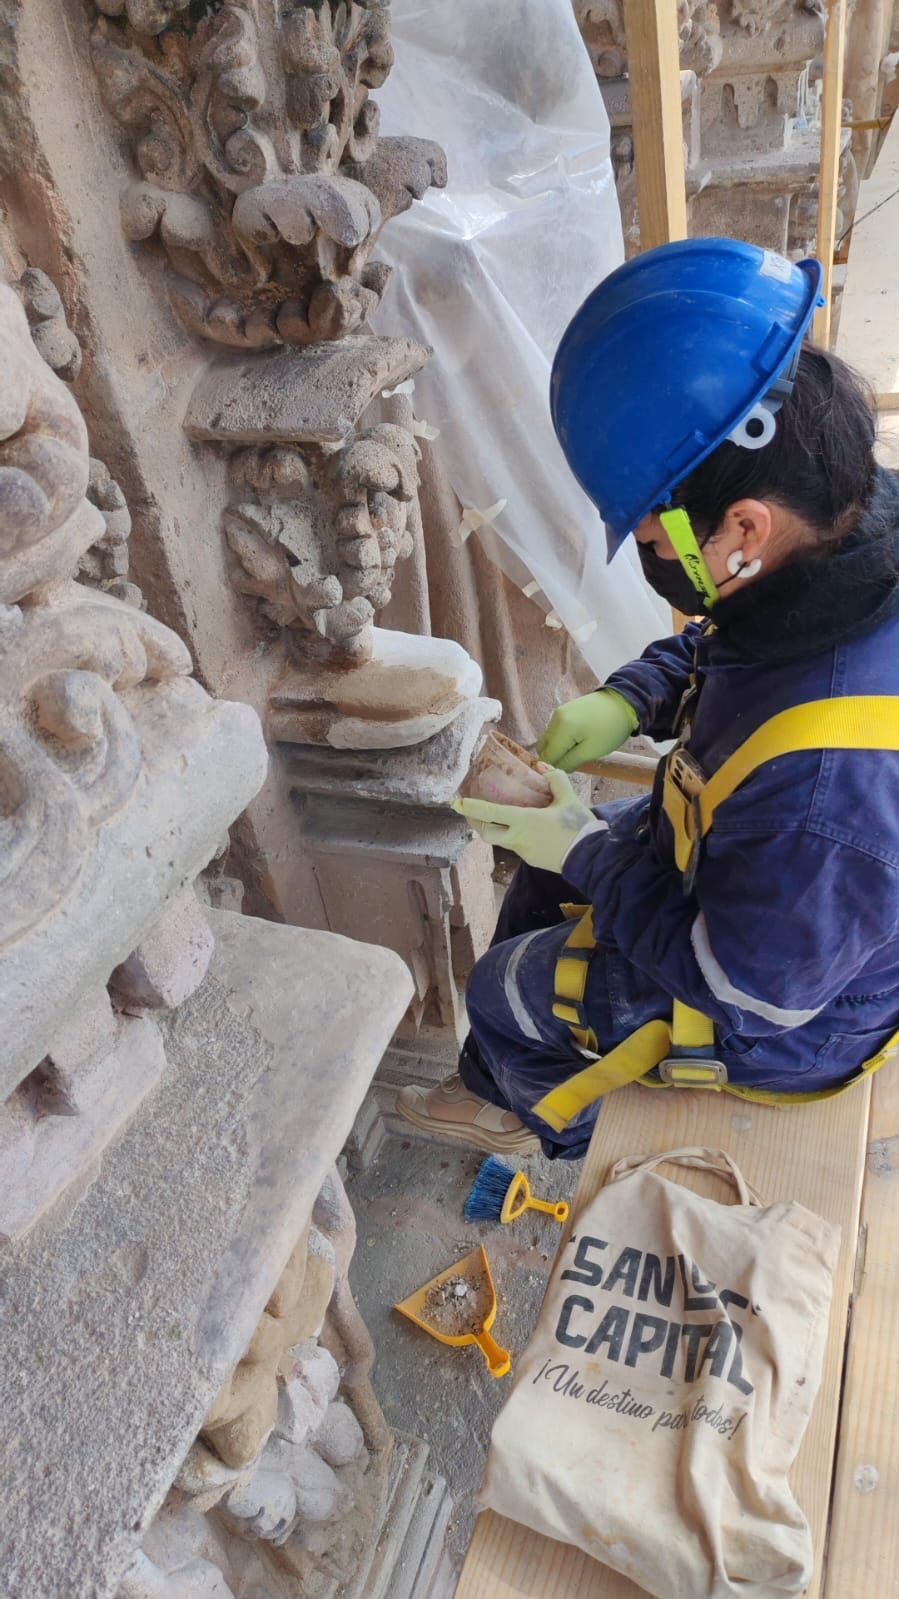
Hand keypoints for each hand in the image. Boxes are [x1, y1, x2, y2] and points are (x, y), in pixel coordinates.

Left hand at [453, 767, 600, 874]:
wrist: (591, 858)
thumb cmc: (578, 827)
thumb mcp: (568, 798)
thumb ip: (554, 778)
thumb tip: (541, 766)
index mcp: (523, 821)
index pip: (489, 813)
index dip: (470, 807)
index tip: (455, 802)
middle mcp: (518, 838)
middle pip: (487, 832)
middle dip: (476, 822)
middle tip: (470, 812)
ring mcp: (524, 852)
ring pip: (501, 840)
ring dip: (494, 829)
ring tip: (495, 817)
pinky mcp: (532, 860)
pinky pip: (516, 846)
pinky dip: (512, 836)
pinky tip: (521, 828)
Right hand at [536, 688, 637, 772]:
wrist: (624, 703)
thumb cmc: (610, 730)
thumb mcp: (591, 751)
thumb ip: (569, 762)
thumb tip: (555, 769)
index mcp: (561, 729)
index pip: (547, 757)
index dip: (554, 767)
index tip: (569, 769)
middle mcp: (554, 719)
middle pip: (543, 748)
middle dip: (554, 758)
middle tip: (573, 761)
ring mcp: (558, 713)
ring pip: (549, 739)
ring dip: (558, 748)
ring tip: (577, 750)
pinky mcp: (563, 710)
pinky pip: (555, 730)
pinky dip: (561, 739)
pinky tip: (578, 740)